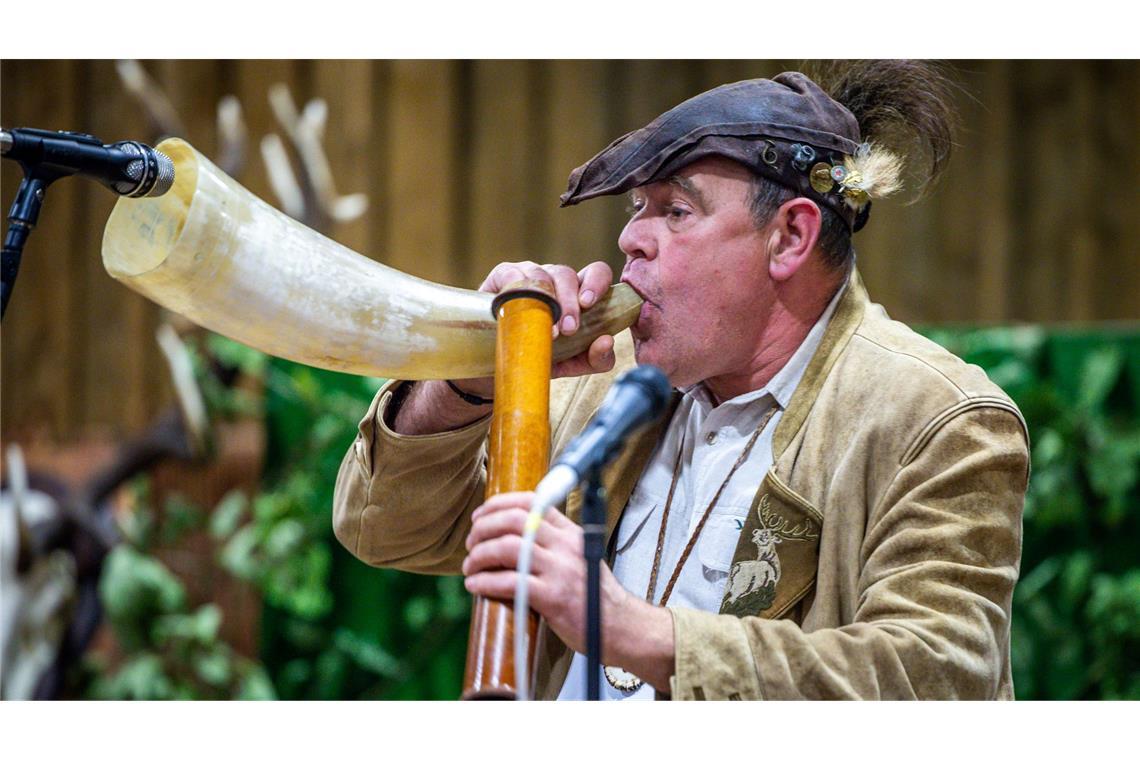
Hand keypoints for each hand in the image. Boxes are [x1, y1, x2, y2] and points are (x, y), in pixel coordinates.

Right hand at [452, 260, 617, 398]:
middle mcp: (553, 279)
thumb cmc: (539, 357)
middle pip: (567, 274)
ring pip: (541, 274)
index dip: (597, 283)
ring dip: (546, 300)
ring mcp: (527, 274)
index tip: (590, 304)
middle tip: (569, 329)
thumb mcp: (572, 363)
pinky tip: (517, 304)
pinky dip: (517, 286)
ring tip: (545, 328)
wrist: (496, 369)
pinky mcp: (501, 277)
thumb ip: (596, 358)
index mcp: (575, 293)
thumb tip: (607, 341)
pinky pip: (511, 274)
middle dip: (570, 302)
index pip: (595, 273)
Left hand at [461, 492, 674, 691]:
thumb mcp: (580, 556)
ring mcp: (560, 570)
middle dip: (483, 529)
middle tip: (470, 544)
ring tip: (470, 567)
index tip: (479, 516)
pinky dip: (485, 582)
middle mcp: (565, 545)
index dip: (498, 505)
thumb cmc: (594, 596)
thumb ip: (552, 543)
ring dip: (479, 556)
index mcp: (570, 532)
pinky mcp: (553, 597)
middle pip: (513, 520)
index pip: (531, 501)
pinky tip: (475, 586)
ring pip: (507, 548)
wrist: (621, 627)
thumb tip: (511, 536)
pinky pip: (510, 582)